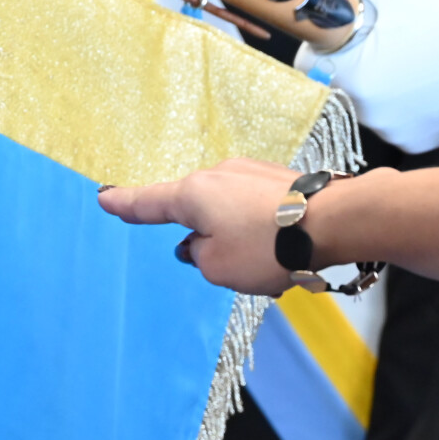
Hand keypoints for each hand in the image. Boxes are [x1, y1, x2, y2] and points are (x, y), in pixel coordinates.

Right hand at [97, 159, 299, 295]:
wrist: (334, 220)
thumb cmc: (267, 246)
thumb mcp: (218, 267)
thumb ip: (199, 256)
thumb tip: (202, 242)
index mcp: (192, 195)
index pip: (148, 203)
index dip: (124, 205)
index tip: (104, 197)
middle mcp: (216, 175)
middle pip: (195, 211)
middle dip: (204, 238)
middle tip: (231, 266)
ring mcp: (249, 172)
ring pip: (228, 213)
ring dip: (237, 239)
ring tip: (266, 266)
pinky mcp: (277, 178)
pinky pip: (255, 209)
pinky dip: (260, 231)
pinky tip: (282, 252)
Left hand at [295, 0, 438, 153]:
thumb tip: (331, 6)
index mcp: (350, 76)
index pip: (308, 63)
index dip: (325, 43)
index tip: (347, 32)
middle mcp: (363, 114)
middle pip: (338, 83)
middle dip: (356, 62)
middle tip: (392, 40)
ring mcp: (389, 133)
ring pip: (369, 102)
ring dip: (383, 82)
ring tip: (420, 58)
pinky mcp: (415, 145)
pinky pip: (397, 119)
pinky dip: (408, 102)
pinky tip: (433, 82)